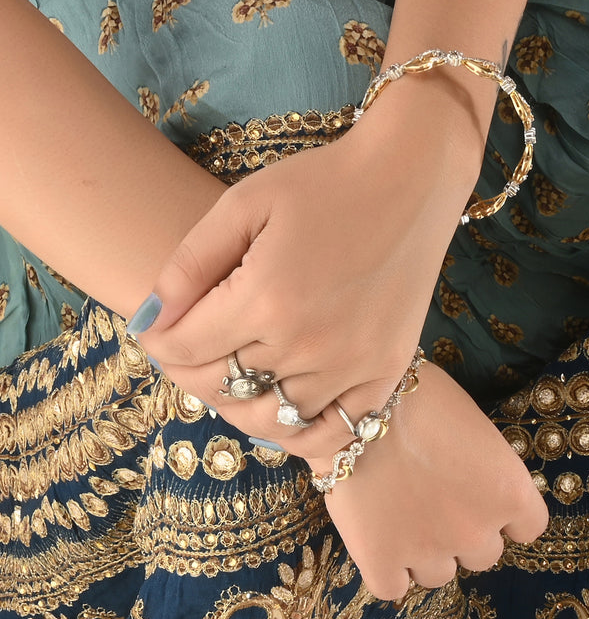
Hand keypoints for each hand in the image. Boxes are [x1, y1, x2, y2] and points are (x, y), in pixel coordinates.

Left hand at [136, 80, 483, 463]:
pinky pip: (334, 433)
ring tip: (231, 378)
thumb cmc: (323, 185)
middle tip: (186, 351)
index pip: (186, 349)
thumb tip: (149, 318)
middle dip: (189, 371)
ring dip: (238, 405)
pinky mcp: (382, 375)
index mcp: (265, 299)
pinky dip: (300, 435)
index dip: (158, 342)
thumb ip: (190, 264)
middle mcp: (306, 344)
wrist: (410, 183)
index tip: (154, 330)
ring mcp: (349, 367)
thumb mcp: (243, 205)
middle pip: (222, 388)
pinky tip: (281, 413)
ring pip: (271, 420)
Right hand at [314, 361, 548, 599]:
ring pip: (438, 575)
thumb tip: (470, 483)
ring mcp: (429, 551)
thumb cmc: (418, 399)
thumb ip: (483, 470)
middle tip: (433, 503)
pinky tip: (377, 542)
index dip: (503, 516)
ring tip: (399, 517)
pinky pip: (392, 587)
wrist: (357, 405)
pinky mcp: (382, 562)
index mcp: (510, 493)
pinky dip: (386, 571)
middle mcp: (476, 531)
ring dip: (424, 554)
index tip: (482, 501)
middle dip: (462, 534)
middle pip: (482, 556)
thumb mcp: (475, 428)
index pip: (528, 528)